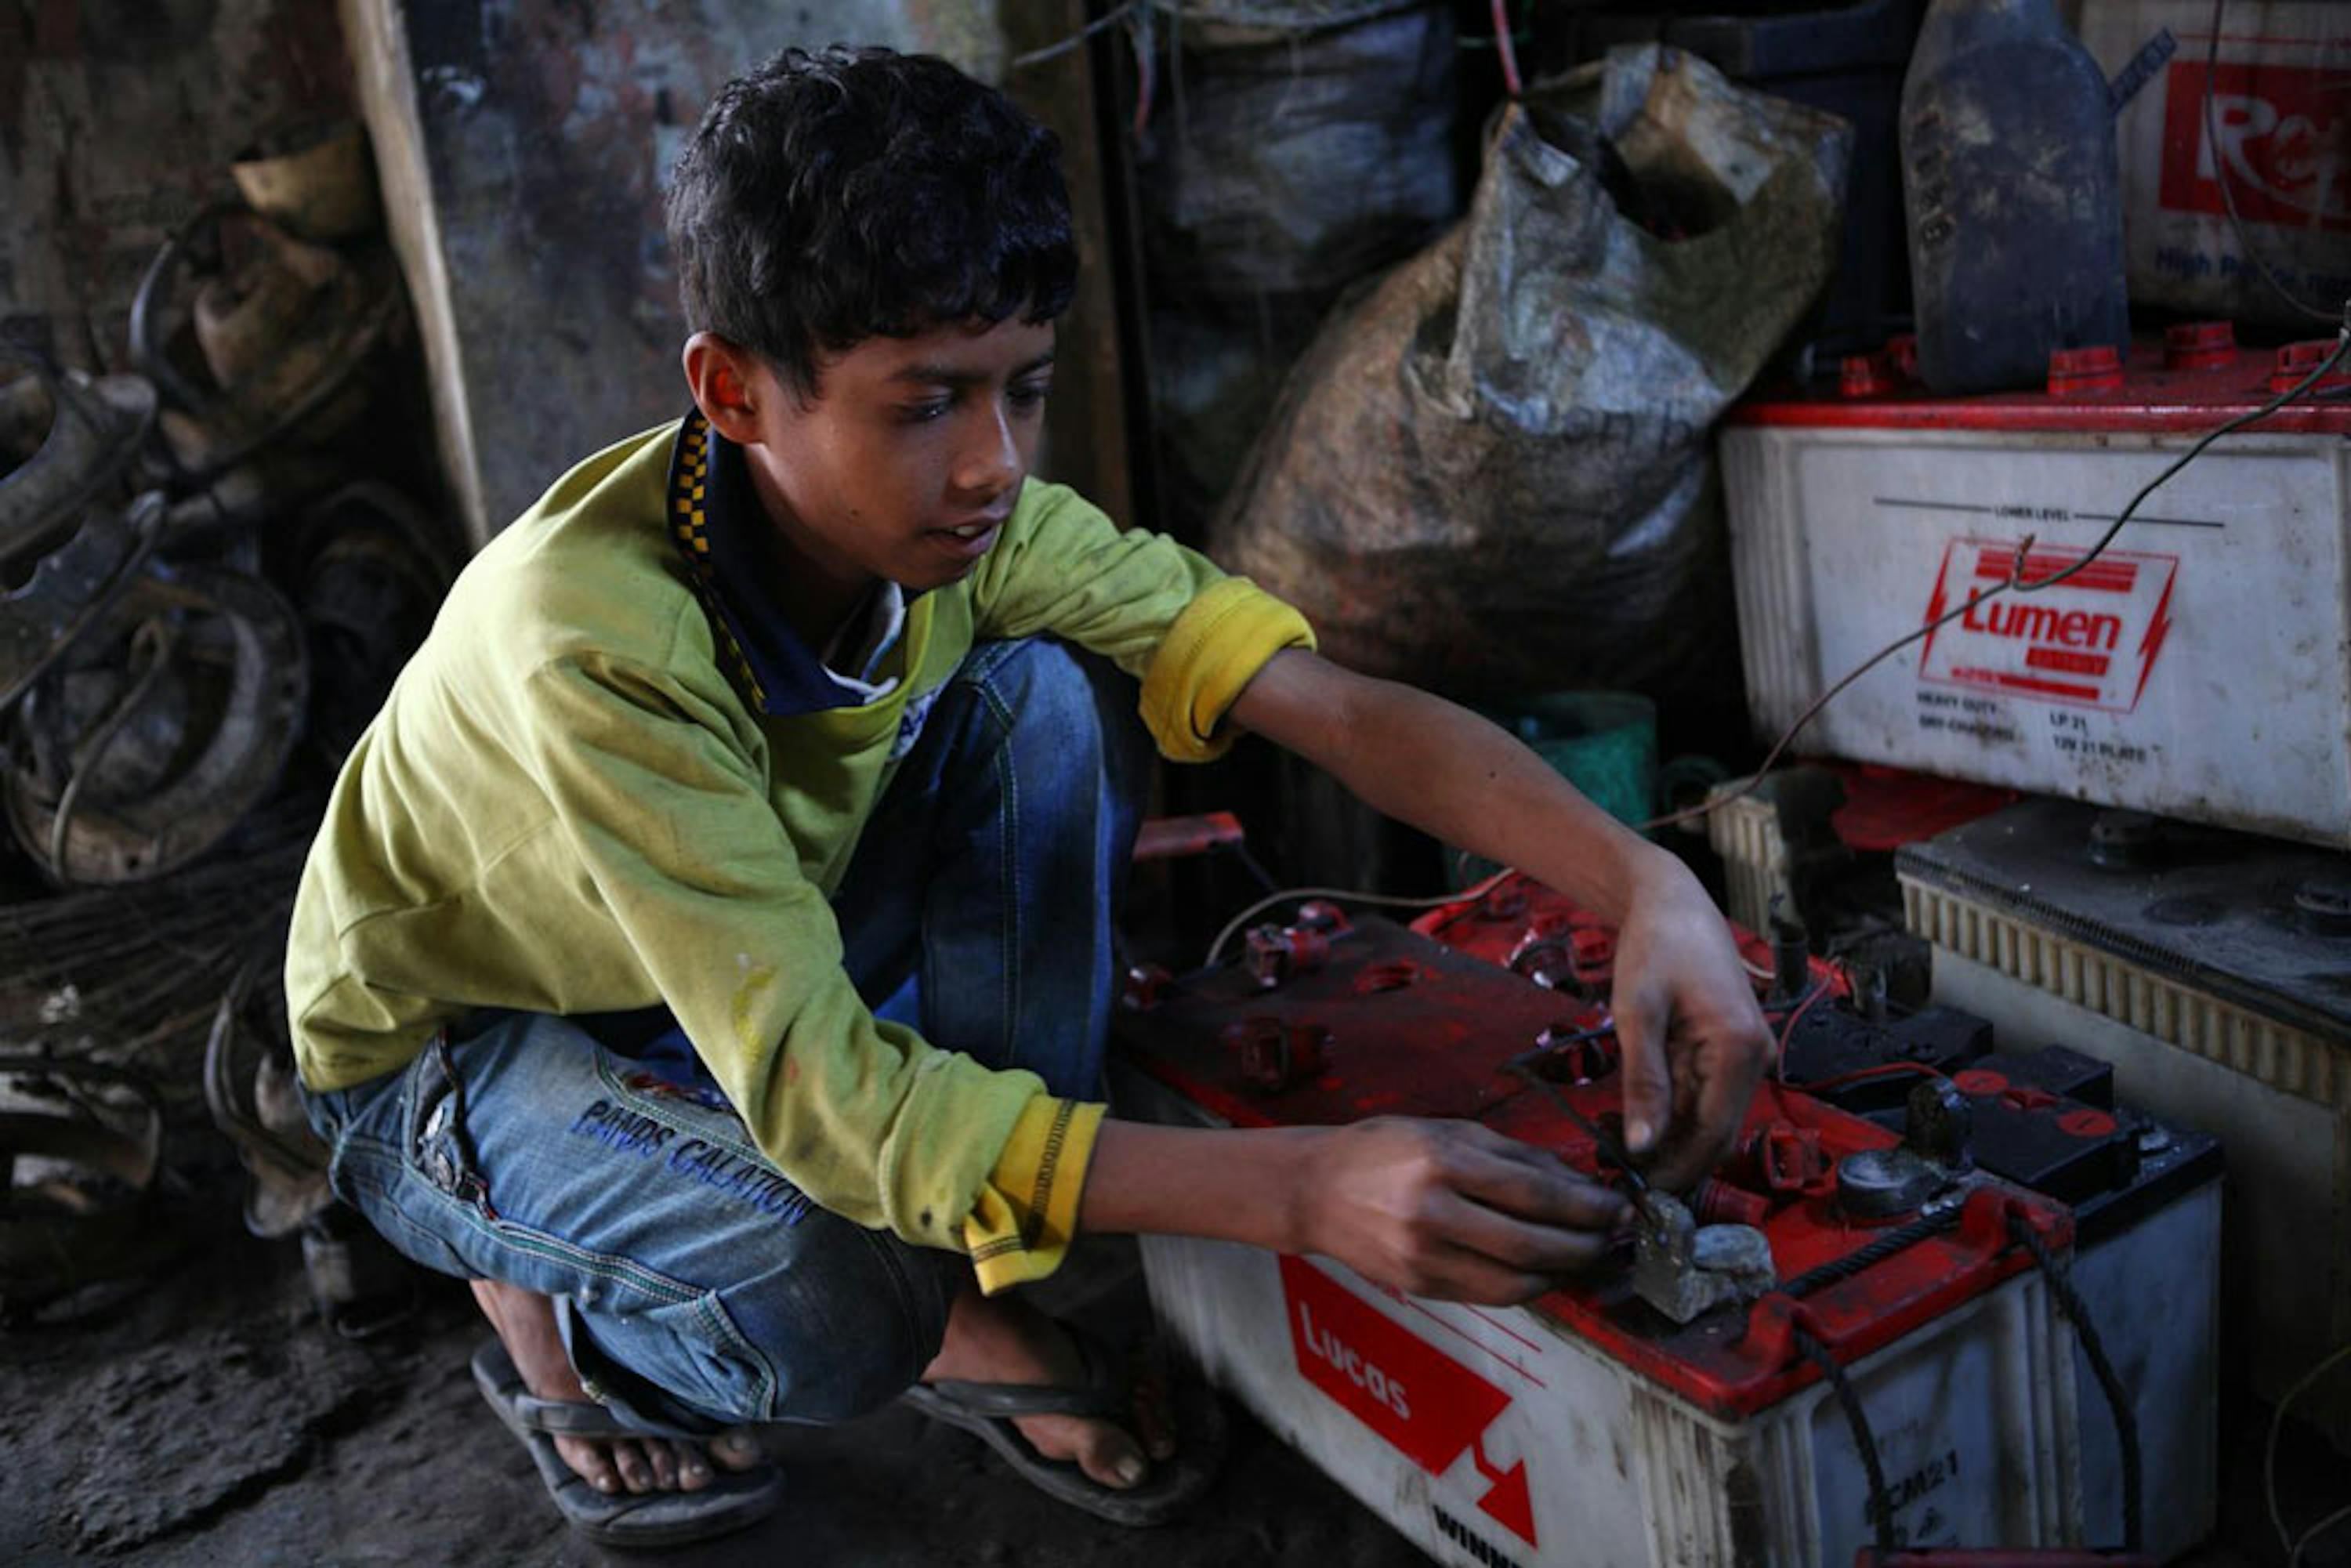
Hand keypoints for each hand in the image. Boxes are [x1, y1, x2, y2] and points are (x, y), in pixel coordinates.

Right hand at [1290, 1117, 1631, 1303]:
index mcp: (1441, 1161)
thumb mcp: (1447, 1131)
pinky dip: (1528, 1287)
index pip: (1533, 1192)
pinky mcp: (1420, 1286)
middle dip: (1585, 1244)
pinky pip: (1490, 1296)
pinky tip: (1546, 1271)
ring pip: (1515, 1281)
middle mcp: (1431, 1212)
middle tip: (1614, 1237)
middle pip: (1531, 1242)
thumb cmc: (1383, 1149)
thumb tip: (1579, 1184)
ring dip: (1563, 1274)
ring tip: (1586, 1257)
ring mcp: (1423, 1256)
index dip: (1586, 1205)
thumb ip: (1513, 1155)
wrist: (1315, 1191)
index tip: (1620, 1206)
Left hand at [1606, 858, 1773, 1189]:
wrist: (1672, 901)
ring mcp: (1748, 1055)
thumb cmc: (1654, 946)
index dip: (1673, 1169)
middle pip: (1715, 1135)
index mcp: (1739, 1051)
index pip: (1713, 1137)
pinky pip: (1705, 1097)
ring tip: (1613, 1137)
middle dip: (1669, 1159)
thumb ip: (1643, 1081)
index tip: (1630, 1186)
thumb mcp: (1636, 1013)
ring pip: (1710, 1120)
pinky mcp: (1732, 1051)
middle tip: (1614, 1168)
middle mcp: (1756, 1058)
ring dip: (1668, 1137)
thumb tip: (1642, 1146)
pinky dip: (1672, 1112)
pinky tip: (1632, 1113)